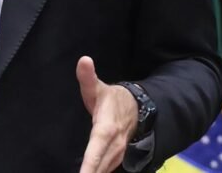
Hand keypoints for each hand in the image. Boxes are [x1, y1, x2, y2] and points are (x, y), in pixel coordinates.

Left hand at [77, 56, 139, 172]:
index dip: (90, 164)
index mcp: (106, 129)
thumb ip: (87, 77)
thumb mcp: (98, 87)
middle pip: (100, 165)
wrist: (137, 109)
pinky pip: (107, 169)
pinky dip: (98, 172)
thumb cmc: (111, 99)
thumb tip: (84, 60)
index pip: (96, 149)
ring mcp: (117, 153)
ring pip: (104, 169)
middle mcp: (113, 145)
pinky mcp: (117, 158)